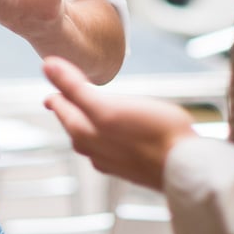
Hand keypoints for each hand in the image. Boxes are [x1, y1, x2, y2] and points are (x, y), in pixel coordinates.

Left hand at [43, 56, 196, 190]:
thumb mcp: (107, 107)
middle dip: (67, 103)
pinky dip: (104, 130)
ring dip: (85, 117)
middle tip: (63, 88)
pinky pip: (108, 143)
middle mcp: (92, 149)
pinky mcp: (130, 164)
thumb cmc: (151, 134)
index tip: (51, 68)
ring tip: (85, 104)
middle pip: (72, 121)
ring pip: (90, 134)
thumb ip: (75, 88)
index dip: (56, 84)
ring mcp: (111, 159)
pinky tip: (113, 129)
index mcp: (82, 133)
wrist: (186, 167)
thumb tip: (46, 66)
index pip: (59, 104)